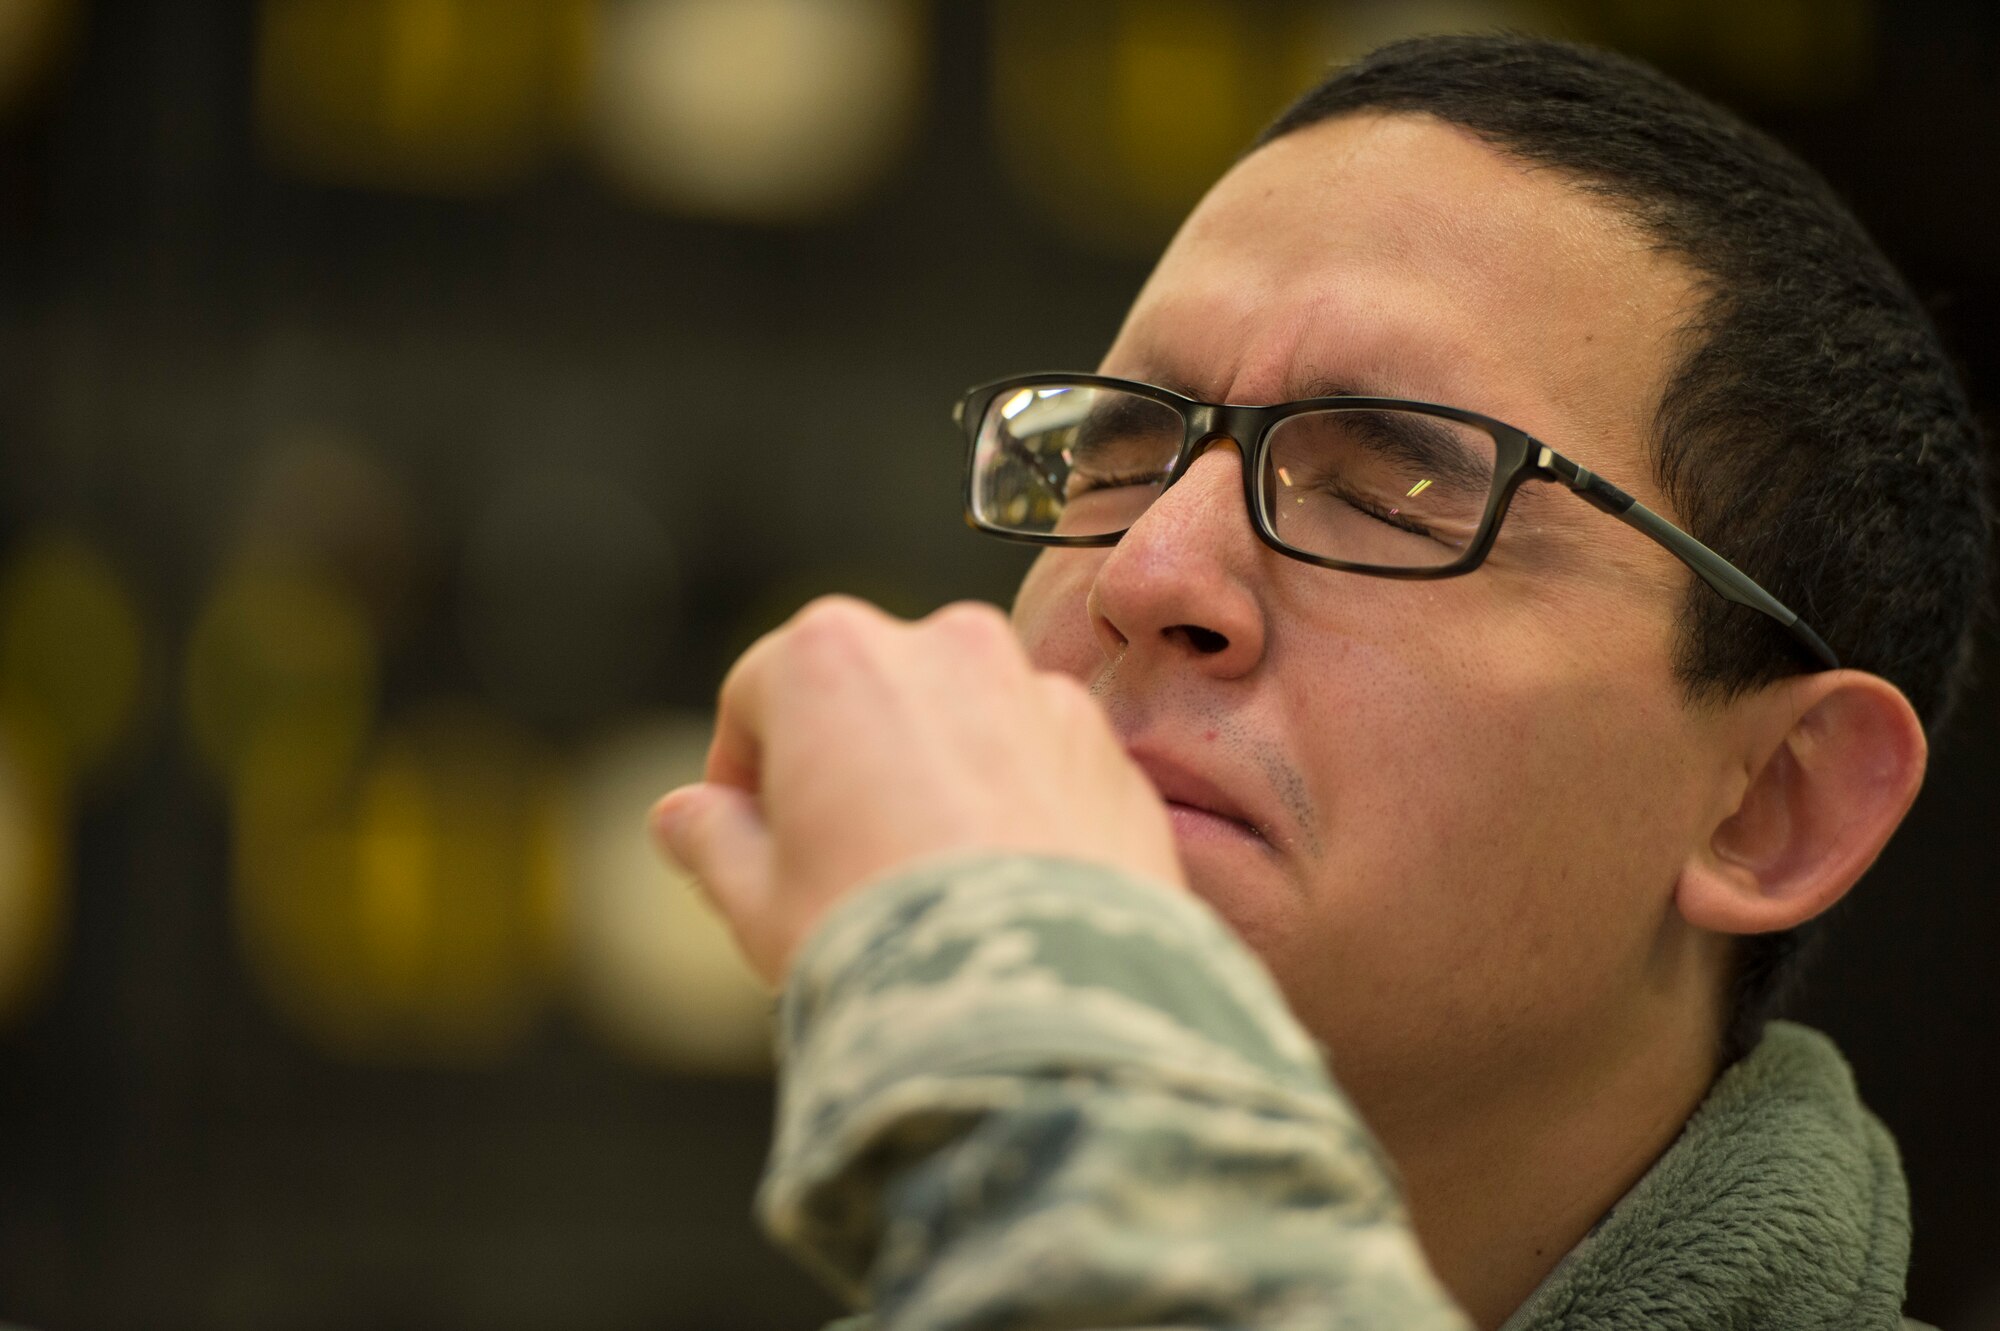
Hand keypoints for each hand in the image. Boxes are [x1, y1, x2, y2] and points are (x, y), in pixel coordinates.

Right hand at [649, 596, 1183, 985]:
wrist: (1039, 1013)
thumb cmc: (877, 945)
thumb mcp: (758, 902)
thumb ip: (713, 840)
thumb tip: (683, 817)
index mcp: (833, 657)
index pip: (759, 692)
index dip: (742, 770)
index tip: (748, 840)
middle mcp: (946, 645)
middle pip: (870, 696)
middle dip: (848, 763)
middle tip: (840, 867)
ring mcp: (1040, 694)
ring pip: (965, 727)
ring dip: (939, 781)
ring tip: (933, 891)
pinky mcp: (1109, 753)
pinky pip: (1042, 768)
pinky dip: (1020, 810)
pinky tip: (1005, 898)